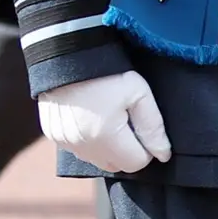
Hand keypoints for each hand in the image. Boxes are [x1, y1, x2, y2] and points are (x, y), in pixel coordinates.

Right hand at [37, 70, 170, 173]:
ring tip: (106, 117)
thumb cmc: (105, 70)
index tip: (140, 125)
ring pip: (97, 160)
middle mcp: (82, 146)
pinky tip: (90, 117)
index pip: (137, 163)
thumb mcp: (138, 92)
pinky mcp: (54, 137)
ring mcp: (66, 143)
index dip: (145, 147)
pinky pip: (79, 150)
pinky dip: (88, 141)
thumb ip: (153, 127)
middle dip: (126, 149)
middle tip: (125, 120)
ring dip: (107, 147)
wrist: (66, 53)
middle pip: (116, 165)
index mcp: (105, 136)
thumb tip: (163, 155)